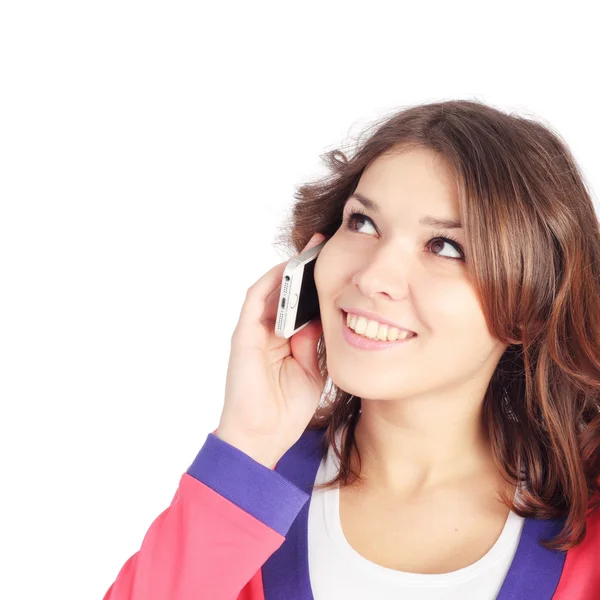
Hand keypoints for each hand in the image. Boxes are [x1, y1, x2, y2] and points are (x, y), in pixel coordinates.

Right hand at [216, 233, 326, 467]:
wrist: (263, 437)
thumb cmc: (286, 409)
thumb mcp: (312, 371)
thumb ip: (314, 344)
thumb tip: (325, 316)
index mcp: (285, 341)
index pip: (301, 305)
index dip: (316, 285)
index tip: (338, 264)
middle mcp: (268, 332)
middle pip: (287, 293)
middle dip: (304, 269)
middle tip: (323, 246)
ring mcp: (254, 332)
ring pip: (270, 291)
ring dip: (288, 270)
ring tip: (309, 251)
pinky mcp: (243, 335)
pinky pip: (254, 300)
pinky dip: (270, 283)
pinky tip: (287, 269)